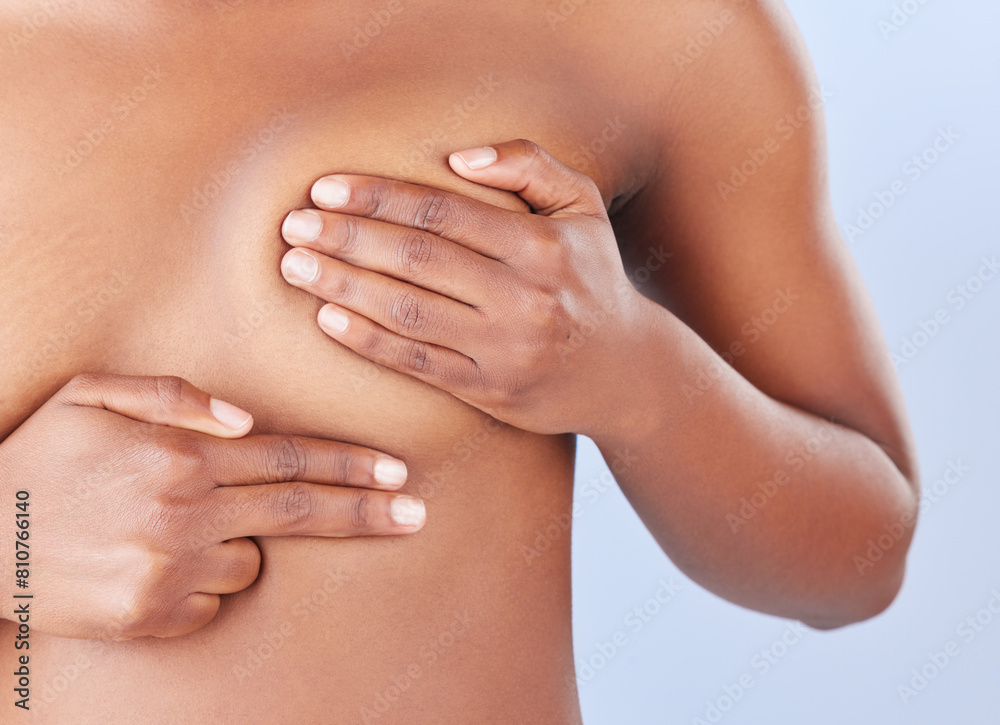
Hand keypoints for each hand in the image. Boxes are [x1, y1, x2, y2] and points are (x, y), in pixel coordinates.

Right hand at [0, 374, 423, 639]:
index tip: (397, 470)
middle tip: (416, 513)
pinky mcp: (153, 616)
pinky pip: (212, 599)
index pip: (289, 458)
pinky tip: (154, 560)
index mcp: (180, 455)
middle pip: (300, 512)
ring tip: (179, 527)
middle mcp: (185, 513)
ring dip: (244, 543)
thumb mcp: (93, 395)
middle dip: (366, 511)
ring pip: (253, 560)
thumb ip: (175, 396)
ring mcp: (170, 570)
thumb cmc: (41, 456)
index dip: (349, 464)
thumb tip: (245, 419)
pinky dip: (203, 580)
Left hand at [279, 140, 642, 434]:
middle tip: (293, 227)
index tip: (325, 189)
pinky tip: (328, 319)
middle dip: (347, 239)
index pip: (443, 212)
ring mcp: (506, 349)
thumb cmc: (591, 277)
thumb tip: (456, 157)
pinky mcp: (490, 392)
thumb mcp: (581, 207)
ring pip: (409, 313)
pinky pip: (417, 363)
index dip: (378, 198)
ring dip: (344, 287)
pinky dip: (368, 341)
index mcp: (542, 246)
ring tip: (295, 268)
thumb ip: (528, 166)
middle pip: (417, 260)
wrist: (626, 370)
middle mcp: (524, 298)